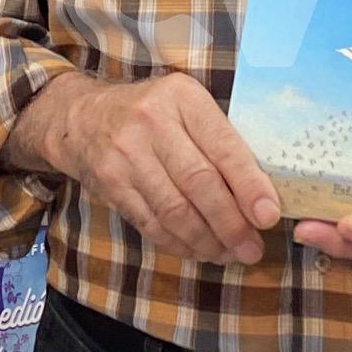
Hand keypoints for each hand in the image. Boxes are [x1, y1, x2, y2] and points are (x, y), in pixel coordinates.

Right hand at [10, 71, 282, 264]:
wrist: (83, 117)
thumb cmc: (152, 112)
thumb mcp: (186, 105)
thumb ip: (220, 138)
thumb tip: (261, 194)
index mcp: (182, 97)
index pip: (223, 146)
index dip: (249, 186)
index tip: (269, 216)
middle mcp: (151, 121)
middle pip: (199, 183)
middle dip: (230, 223)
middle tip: (252, 249)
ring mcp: (126, 153)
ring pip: (174, 210)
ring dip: (206, 240)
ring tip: (229, 255)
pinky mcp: (110, 182)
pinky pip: (151, 223)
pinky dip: (179, 243)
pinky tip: (198, 250)